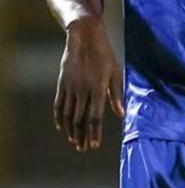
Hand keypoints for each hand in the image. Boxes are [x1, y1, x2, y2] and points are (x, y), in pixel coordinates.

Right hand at [54, 16, 123, 151]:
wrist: (84, 39)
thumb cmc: (104, 55)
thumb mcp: (115, 73)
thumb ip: (116, 95)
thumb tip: (121, 114)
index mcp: (97, 89)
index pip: (95, 116)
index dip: (94, 132)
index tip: (94, 145)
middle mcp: (82, 90)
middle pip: (80, 119)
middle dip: (82, 135)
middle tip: (84, 148)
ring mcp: (70, 88)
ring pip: (68, 115)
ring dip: (71, 130)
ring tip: (74, 142)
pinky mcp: (62, 84)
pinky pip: (59, 104)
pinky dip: (59, 118)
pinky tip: (62, 127)